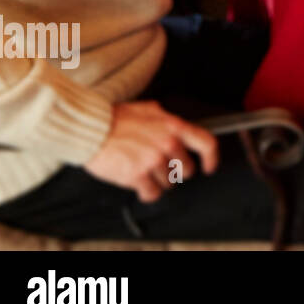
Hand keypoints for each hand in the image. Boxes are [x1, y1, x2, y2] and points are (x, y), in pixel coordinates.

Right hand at [82, 101, 218, 202]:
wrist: (92, 130)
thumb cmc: (116, 119)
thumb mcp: (149, 109)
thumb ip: (166, 120)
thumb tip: (175, 126)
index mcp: (173, 127)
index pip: (206, 143)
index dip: (211, 158)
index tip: (209, 166)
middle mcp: (167, 144)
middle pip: (186, 169)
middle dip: (176, 170)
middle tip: (162, 166)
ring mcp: (153, 161)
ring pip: (168, 183)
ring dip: (158, 180)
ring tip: (144, 169)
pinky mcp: (137, 176)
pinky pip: (152, 193)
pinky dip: (147, 192)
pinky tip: (140, 184)